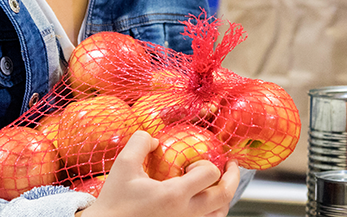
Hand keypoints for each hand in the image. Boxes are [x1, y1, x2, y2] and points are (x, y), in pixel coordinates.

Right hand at [80, 131, 239, 216]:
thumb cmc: (114, 202)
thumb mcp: (123, 165)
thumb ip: (140, 142)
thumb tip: (155, 138)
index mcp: (174, 196)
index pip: (210, 174)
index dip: (208, 163)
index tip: (195, 162)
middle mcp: (185, 214)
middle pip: (224, 196)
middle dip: (233, 177)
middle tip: (231, 166)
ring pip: (220, 214)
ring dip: (225, 196)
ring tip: (220, 184)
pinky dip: (214, 211)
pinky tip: (206, 201)